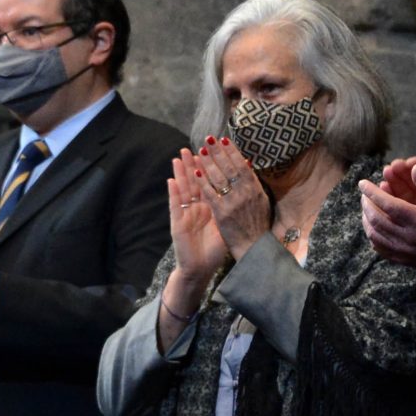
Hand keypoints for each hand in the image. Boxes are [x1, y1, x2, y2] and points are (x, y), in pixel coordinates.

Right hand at [166, 150, 230, 287]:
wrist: (201, 268)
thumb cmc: (214, 249)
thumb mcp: (226, 226)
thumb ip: (230, 209)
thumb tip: (245, 191)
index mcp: (209, 206)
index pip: (210, 183)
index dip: (211, 168)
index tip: (213, 152)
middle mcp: (196, 207)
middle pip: (195, 182)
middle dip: (194, 165)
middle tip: (191, 147)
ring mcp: (185, 213)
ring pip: (182, 189)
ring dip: (180, 173)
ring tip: (178, 157)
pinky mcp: (177, 223)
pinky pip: (175, 205)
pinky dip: (173, 193)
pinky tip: (170, 180)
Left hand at [190, 139, 269, 258]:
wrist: (254, 248)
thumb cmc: (258, 225)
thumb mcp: (261, 202)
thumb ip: (253, 184)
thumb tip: (247, 164)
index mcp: (255, 189)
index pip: (242, 165)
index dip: (232, 151)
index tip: (224, 139)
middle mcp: (245, 194)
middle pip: (229, 167)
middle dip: (218, 152)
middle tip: (208, 139)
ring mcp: (233, 203)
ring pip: (218, 178)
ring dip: (208, 163)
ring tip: (199, 151)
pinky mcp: (222, 214)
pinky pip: (210, 194)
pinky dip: (203, 182)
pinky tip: (196, 172)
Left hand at [359, 157, 415, 281]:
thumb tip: (414, 168)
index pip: (386, 203)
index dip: (371, 192)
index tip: (363, 183)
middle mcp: (407, 236)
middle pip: (376, 219)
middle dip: (366, 204)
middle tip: (364, 194)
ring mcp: (403, 250)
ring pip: (374, 235)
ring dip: (366, 220)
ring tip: (366, 208)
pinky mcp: (403, 259)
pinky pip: (380, 249)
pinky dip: (372, 236)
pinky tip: (373, 228)